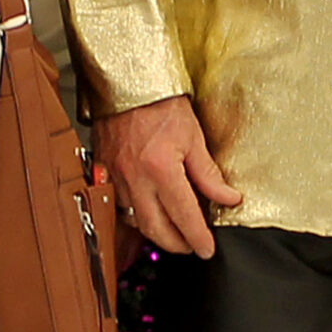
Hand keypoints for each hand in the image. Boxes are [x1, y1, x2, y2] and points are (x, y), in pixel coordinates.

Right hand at [95, 95, 242, 257]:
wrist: (128, 82)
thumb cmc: (160, 102)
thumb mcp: (193, 135)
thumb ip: (208, 173)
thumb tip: (227, 198)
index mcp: (161, 168)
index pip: (183, 215)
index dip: (198, 237)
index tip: (207, 249)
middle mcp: (135, 178)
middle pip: (156, 229)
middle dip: (177, 244)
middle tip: (192, 246)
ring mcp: (115, 177)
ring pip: (135, 221)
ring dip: (156, 233)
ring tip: (175, 232)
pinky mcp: (103, 172)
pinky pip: (119, 206)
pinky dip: (136, 216)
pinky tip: (149, 213)